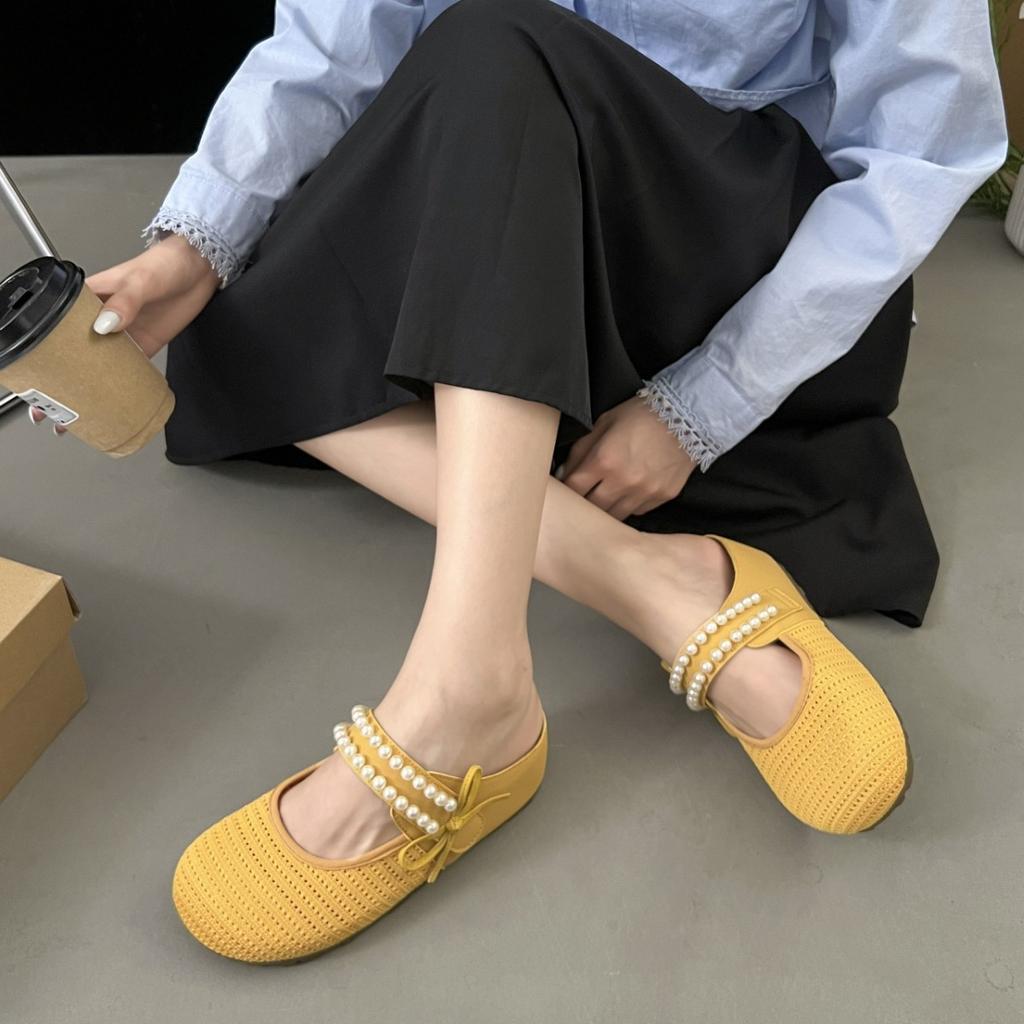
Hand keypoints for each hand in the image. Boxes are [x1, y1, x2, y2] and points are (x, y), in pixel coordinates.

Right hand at [28, 233, 219, 432]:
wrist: (199, 269)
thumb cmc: (166, 263)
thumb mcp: (141, 280)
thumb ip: (125, 302)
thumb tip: (106, 324)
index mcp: (89, 300)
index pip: (58, 327)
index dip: (46, 351)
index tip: (38, 374)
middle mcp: (101, 320)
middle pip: (74, 353)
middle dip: (61, 379)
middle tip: (51, 407)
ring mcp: (122, 335)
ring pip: (98, 365)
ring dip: (88, 388)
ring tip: (76, 414)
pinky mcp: (144, 345)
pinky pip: (127, 370)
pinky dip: (118, 386)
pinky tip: (111, 402)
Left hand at [559, 396, 695, 519]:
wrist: (688, 416)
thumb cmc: (642, 415)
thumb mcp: (604, 423)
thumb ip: (580, 450)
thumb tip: (564, 473)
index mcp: (604, 460)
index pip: (573, 488)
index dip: (564, 489)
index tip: (564, 489)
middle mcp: (623, 481)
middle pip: (591, 508)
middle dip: (582, 502)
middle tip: (582, 495)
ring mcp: (644, 493)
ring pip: (614, 516)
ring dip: (605, 508)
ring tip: (604, 496)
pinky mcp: (661, 498)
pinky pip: (636, 512)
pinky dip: (628, 505)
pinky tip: (628, 492)